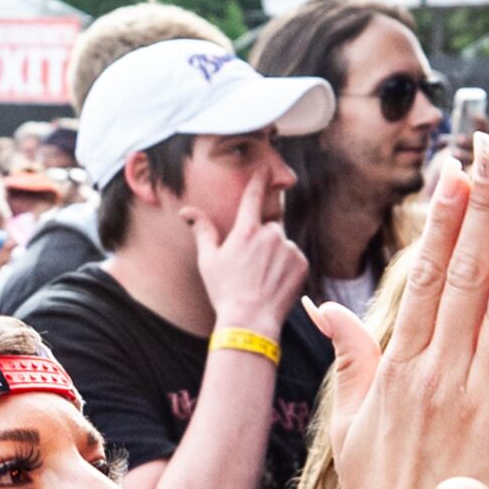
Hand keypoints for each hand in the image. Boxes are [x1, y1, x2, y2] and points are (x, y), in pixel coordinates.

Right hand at [183, 173, 306, 339]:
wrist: (251, 320)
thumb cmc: (224, 291)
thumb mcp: (207, 260)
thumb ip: (202, 230)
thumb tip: (186, 211)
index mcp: (246, 230)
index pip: (254, 196)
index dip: (260, 179)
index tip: (265, 168)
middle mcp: (270, 234)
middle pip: (269, 226)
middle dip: (262, 238)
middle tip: (251, 264)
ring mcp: (289, 248)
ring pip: (282, 243)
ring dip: (274, 253)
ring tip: (261, 277)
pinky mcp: (302, 262)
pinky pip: (294, 257)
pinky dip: (286, 265)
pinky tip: (273, 282)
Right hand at [324, 143, 488, 488]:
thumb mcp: (349, 427)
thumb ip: (348, 362)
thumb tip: (324, 310)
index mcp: (398, 371)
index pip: (425, 279)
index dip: (443, 222)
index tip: (457, 174)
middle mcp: (437, 379)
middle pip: (464, 278)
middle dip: (482, 211)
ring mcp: (480, 406)